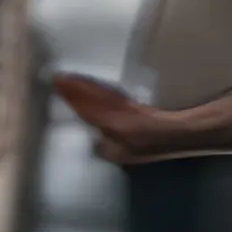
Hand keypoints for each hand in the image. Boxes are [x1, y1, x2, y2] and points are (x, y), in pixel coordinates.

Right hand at [50, 72, 192, 164]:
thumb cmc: (147, 147)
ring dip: (83, 83)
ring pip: (99, 92)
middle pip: (90, 95)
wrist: (174, 133)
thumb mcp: (121, 155)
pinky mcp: (130, 102)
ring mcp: (122, 104)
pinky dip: (97, 87)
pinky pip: (109, 92)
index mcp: (110, 121)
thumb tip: (92, 141)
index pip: (85, 107)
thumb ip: (103, 148)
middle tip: (58, 76)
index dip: (71, 95)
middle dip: (73, 86)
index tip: (57, 83)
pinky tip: (91, 84)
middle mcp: (114, 109)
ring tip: (69, 77)